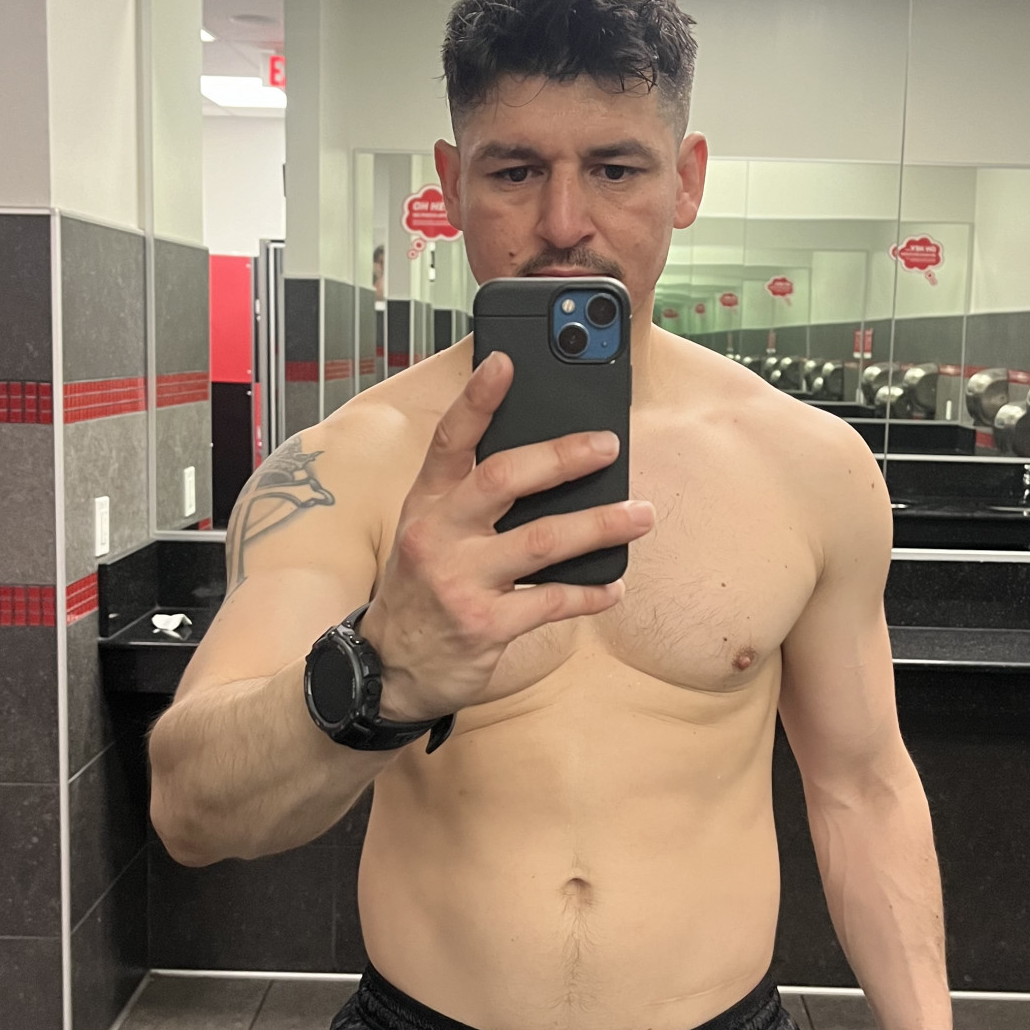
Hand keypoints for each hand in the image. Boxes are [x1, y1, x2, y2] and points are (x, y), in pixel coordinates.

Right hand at [361, 352, 654, 721]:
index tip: (506, 362)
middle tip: (608, 445)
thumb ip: (471, 498)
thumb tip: (548, 462)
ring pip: (542, 540)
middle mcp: (439, 535)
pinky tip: (615, 586)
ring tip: (640, 515)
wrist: (390, 666)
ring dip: (600, 525)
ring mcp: (461, 580)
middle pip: (504, 479)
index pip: (450, 440)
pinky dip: (591, 593)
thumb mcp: (430, 533)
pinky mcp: (485, 625)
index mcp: (427, 503)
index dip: (477, 399)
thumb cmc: (422, 588)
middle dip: (562, 457)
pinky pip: (552, 601)